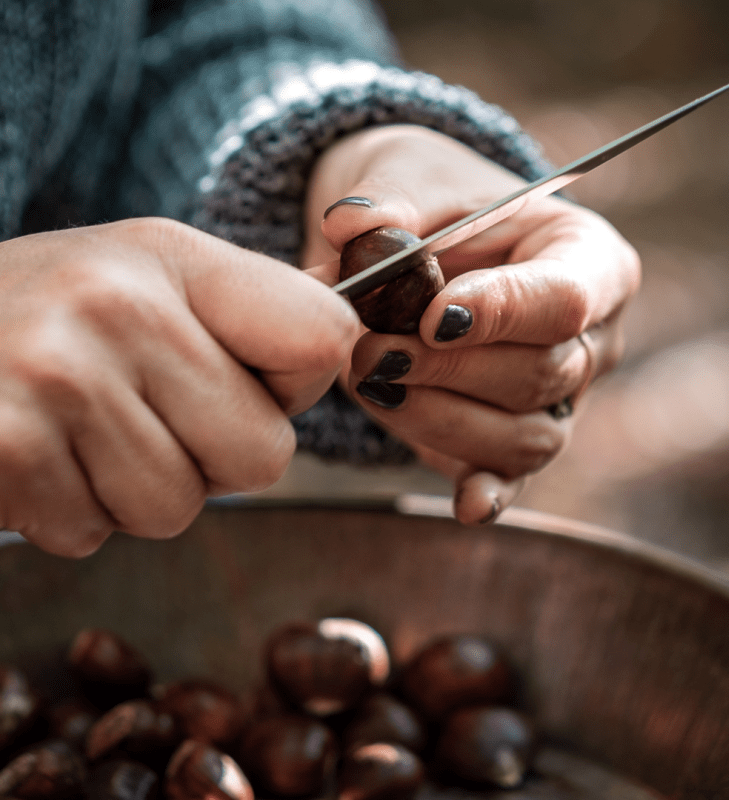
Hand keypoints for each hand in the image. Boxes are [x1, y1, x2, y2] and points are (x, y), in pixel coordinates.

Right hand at [0, 218, 359, 555]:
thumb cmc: (46, 318)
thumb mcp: (146, 280)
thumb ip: (249, 314)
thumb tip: (350, 345)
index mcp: (176, 258)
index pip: (324, 337)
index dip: (295, 383)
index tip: (253, 378)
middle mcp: (121, 304)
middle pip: (265, 454)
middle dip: (209, 456)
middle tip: (139, 412)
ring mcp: (58, 375)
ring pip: (179, 506)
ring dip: (133, 488)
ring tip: (77, 429)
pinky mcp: (6, 448)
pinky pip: (95, 530)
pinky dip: (70, 510)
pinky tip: (35, 453)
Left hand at [303, 125, 639, 524]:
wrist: (425, 245)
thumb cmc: (434, 202)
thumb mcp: (411, 178)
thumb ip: (388, 203)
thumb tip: (350, 225)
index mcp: (588, 258)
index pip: (569, 297)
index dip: (503, 311)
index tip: (432, 314)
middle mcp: (590, 337)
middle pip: (544, 374)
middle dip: (448, 369)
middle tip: (369, 350)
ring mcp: (561, 397)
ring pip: (527, 435)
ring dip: (441, 417)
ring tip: (370, 383)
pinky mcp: (516, 438)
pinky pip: (513, 474)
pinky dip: (488, 490)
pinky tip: (466, 504)